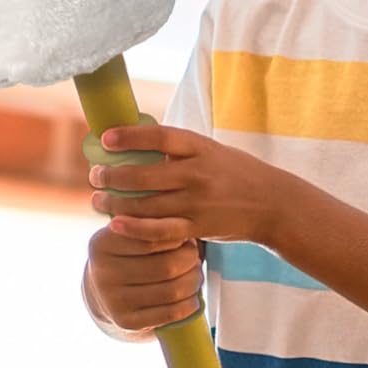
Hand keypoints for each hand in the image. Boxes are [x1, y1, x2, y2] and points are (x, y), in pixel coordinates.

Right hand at [86, 217, 200, 332]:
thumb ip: (149, 218)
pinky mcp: (126, 322)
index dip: (176, 235)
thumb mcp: (129, 232)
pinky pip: (170, 313)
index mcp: (101, 243)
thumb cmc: (130, 253)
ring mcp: (112, 300)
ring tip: (196, 274)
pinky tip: (193, 297)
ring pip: (172, 290)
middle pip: (166, 266)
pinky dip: (189, 304)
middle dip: (190, 260)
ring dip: (193, 281)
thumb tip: (184, 209)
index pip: (151, 236)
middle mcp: (101, 272)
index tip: (185, 232)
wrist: (106, 292)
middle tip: (195, 256)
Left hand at [87, 123, 285, 249]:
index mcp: (199, 147)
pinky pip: (159, 230)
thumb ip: (178, 150)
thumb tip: (134, 141)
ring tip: (97, 200)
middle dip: (111, 176)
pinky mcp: (198, 227)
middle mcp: (197, 173)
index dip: (129, 137)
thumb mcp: (210, 151)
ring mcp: (197, 202)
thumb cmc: (234, 173)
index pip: (159, 137)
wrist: (273, 204)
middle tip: (95, 175)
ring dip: (114, 203)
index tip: (105, 138)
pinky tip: (115, 225)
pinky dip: (134, 229)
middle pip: (143, 175)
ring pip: (145, 204)